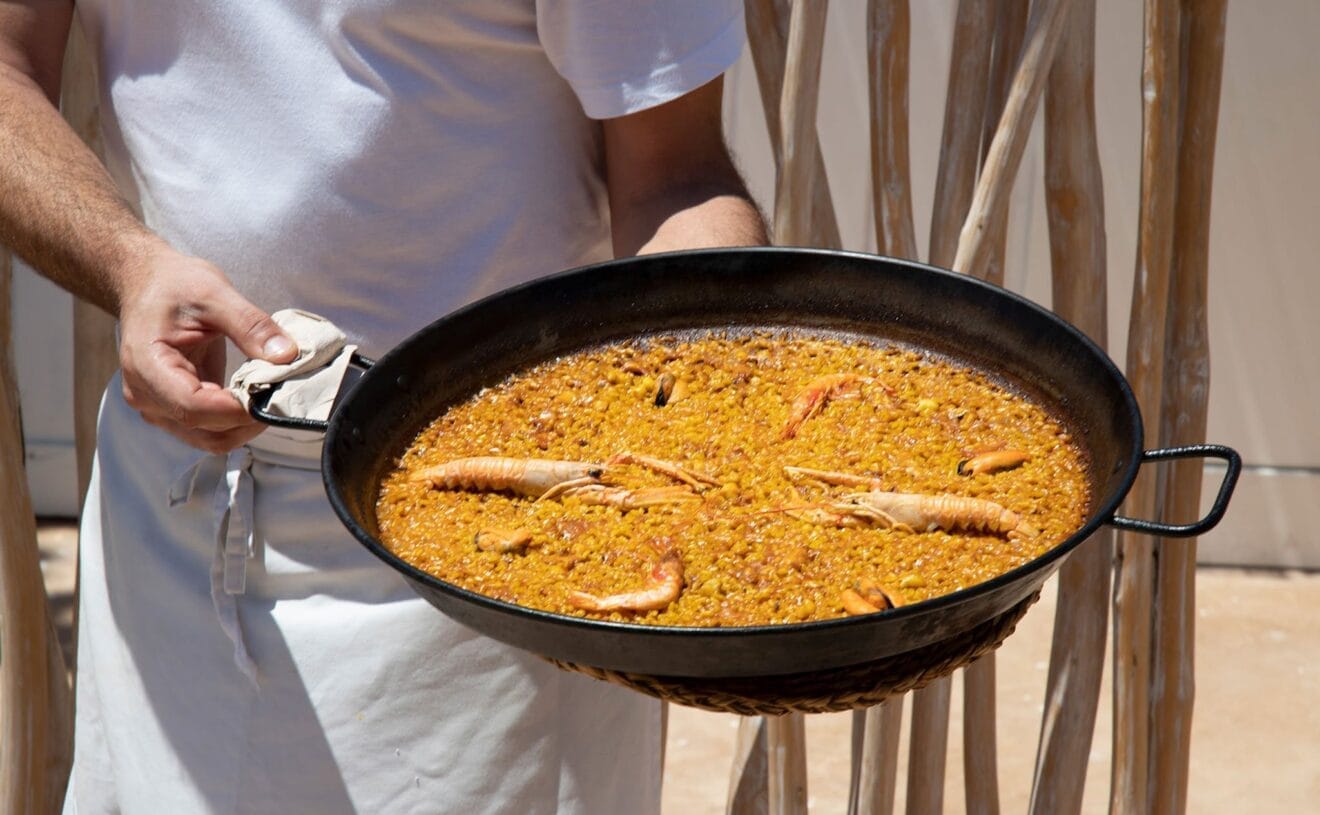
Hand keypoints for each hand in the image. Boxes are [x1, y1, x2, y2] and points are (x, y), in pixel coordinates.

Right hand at [116, 244, 296, 452]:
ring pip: (210, 439)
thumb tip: (286, 356)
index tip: (272, 395)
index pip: (193, 408)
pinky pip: (210, 429)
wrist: (148, 285)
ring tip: (270, 395)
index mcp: (147, 366)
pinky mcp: (174, 409)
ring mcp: (158, 407)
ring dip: (245, 425)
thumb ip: (250, 325)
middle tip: (281, 395)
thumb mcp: (215, 294)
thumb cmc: (174, 286)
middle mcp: (146, 396)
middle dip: (248, 420)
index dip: (237, 410)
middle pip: (204, 431)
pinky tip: (255, 396)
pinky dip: (237, 420)